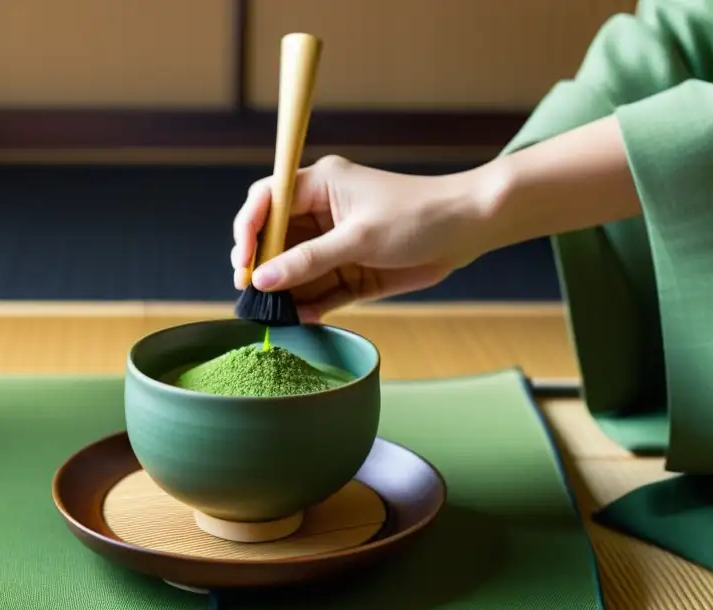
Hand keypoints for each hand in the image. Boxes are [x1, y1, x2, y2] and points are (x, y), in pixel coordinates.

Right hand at [231, 116, 638, 320]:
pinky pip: (319, 290)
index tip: (243, 261)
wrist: (468, 231)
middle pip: (275, 240)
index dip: (249, 229)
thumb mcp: (358, 238)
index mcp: (318, 186)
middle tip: (249, 292)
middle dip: (261, 267)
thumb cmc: (417, 216)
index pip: (267, 201)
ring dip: (285, 292)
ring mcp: (334, 244)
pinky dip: (310, 305)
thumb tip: (263, 280)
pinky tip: (303, 320)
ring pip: (294, 270)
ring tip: (274, 314)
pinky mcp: (350, 271)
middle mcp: (320, 213)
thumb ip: (308, 261)